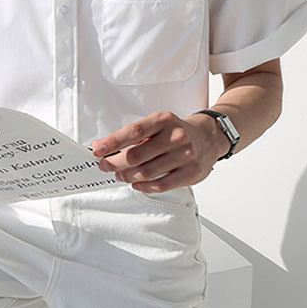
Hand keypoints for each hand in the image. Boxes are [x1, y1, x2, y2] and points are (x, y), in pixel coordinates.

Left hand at [90, 110, 227, 192]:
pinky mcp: (192, 173)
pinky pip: (161, 185)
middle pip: (136, 155)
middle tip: (105, 166)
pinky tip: (135, 183)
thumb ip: (132, 135)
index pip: (133, 132)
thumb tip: (102, 146)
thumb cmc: (176, 132)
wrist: (209, 137)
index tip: (97, 150)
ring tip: (120, 175)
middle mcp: (176, 136)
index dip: (112, 142)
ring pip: (146, 172)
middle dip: (115, 163)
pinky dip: (143, 187)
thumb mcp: (157, 124)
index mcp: (164, 120)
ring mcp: (186, 155)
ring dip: (127, 176)